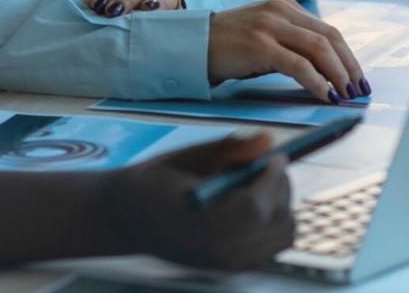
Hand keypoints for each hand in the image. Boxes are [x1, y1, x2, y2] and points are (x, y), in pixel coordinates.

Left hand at [81, 0, 182, 16]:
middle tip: (110, 12)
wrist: (157, 23)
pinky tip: (151, 9)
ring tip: (129, 9)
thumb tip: (79, 10)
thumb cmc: (128, 16)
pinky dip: (160, 3)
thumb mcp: (110, 10)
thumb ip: (96, 7)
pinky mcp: (173, 2)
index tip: (97, 7)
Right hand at [102, 132, 293, 270]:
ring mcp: (227, 264)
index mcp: (200, 223)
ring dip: (280, 207)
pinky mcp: (231, 268)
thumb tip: (270, 139)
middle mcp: (218, 251)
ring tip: (258, 185)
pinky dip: (273, 225)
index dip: (273, 178)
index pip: (256, 207)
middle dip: (280, 190)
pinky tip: (251, 206)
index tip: (276, 155)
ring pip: (282, 238)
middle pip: (278, 224)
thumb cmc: (153, 182)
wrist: (126, 218)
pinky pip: (272, 247)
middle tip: (267, 166)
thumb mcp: (188, 156)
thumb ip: (231, 148)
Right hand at [208, 0, 366, 102]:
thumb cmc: (228, 44)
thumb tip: (323, 70)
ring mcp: (270, 26)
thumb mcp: (264, 33)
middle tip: (359, 89)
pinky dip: (316, 81)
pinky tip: (324, 95)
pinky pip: (298, 65)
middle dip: (349, 66)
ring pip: (318, 48)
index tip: (357, 77)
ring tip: (346, 95)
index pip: (327, 30)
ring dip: (338, 74)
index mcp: (284, 6)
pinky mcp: (260, 45)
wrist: (194, 44)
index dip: (347, 56)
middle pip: (329, 37)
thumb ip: (291, 41)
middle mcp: (280, 11)